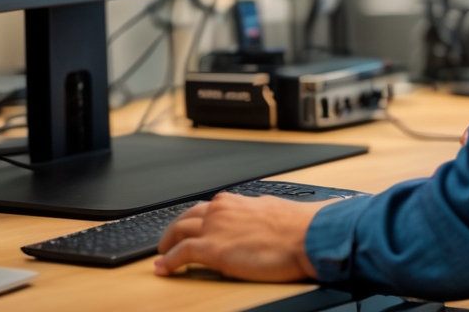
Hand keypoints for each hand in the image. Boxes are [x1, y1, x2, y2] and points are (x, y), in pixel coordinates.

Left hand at [153, 192, 325, 280]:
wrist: (306, 236)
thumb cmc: (296, 226)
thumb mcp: (269, 210)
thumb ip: (253, 213)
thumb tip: (253, 219)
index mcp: (233, 201)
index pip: (204, 209)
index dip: (193, 221)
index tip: (189, 228)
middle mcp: (219, 210)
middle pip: (185, 218)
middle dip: (174, 230)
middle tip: (167, 241)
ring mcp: (214, 228)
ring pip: (178, 232)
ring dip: (166, 244)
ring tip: (162, 254)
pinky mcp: (212, 249)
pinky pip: (180, 254)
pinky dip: (168, 261)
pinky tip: (162, 268)